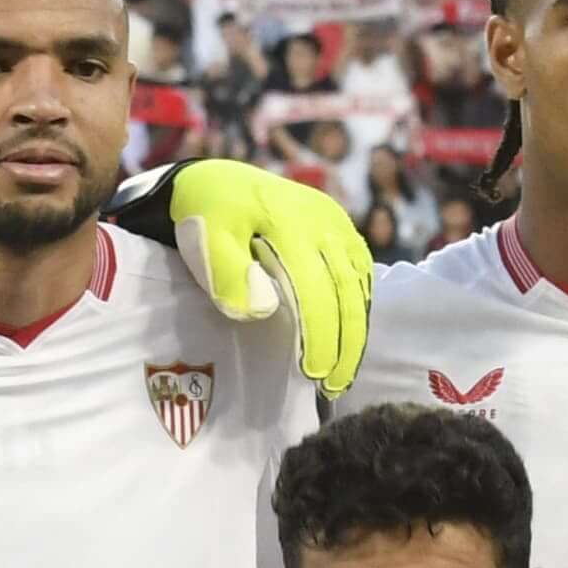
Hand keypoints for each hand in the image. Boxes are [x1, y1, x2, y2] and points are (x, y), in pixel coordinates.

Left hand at [167, 156, 371, 392]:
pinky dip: (359, 310)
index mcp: (290, 223)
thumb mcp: (206, 237)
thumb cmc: (208, 215)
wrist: (219, 180)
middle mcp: (323, 222)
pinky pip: (361, 273)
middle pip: (346, 292)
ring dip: (355, 334)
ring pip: (360, 286)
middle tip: (332, 387)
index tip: (312, 373)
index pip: (315, 290)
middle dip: (344, 345)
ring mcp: (337, 224)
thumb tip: (261, 310)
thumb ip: (227, 272)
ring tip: (342, 374)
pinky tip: (350, 340)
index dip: (318, 335)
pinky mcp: (342, 229)